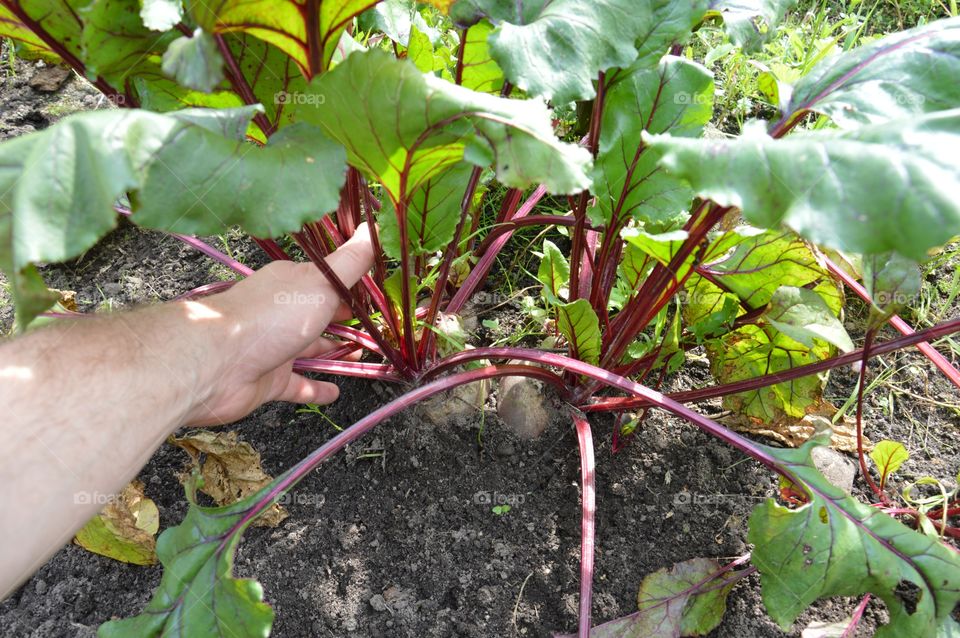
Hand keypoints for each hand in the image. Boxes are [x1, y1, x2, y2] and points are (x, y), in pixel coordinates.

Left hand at [185, 224, 373, 425]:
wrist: (216, 362)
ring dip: (333, 352)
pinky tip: (335, 393)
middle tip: (372, 325)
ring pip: (309, 349)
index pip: (325, 280)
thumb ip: (350, 261)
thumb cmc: (271, 316)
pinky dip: (316, 389)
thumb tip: (370, 227)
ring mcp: (273, 347)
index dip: (350, 285)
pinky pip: (297, 385)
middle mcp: (281, 313)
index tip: (375, 292)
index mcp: (291, 283)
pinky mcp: (267, 380)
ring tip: (361, 356)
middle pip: (317, 314)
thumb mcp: (321, 282)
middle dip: (343, 318)